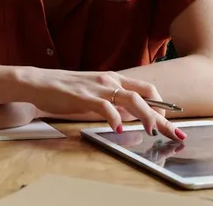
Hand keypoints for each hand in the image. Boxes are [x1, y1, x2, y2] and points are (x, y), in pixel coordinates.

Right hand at [18, 67, 183, 139]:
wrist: (39, 83)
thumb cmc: (64, 90)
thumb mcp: (94, 94)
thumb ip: (113, 102)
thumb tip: (131, 115)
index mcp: (113, 79)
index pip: (147, 90)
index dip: (162, 106)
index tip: (170, 122)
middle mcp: (110, 80)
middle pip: (146, 94)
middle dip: (163, 115)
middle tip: (173, 133)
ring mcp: (98, 88)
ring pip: (132, 99)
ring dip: (146, 116)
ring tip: (152, 131)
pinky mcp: (84, 96)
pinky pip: (106, 107)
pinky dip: (115, 118)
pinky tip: (119, 128)